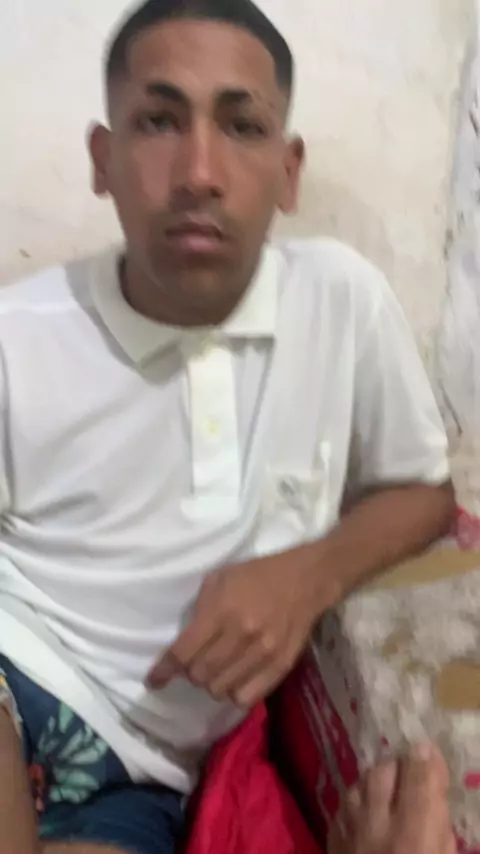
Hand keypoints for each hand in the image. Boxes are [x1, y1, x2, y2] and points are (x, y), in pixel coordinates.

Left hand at [147, 550, 320, 706]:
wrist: (305, 579)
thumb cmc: (257, 575)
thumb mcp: (220, 578)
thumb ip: (201, 608)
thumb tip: (185, 641)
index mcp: (222, 610)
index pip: (184, 652)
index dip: (164, 670)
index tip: (153, 681)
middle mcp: (242, 634)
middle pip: (200, 675)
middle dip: (191, 673)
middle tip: (196, 662)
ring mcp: (263, 653)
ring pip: (221, 690)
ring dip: (212, 683)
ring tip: (218, 669)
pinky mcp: (281, 666)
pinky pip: (246, 697)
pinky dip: (234, 692)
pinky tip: (236, 678)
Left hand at [328, 744, 456, 853]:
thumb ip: (439, 826)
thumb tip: (434, 794)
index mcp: (412, 834)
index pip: (416, 778)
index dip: (423, 757)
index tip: (426, 747)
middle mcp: (375, 826)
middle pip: (381, 772)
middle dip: (396, 765)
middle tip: (407, 770)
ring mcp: (347, 831)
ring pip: (356, 785)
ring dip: (372, 782)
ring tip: (385, 790)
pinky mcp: (330, 840)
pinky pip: (340, 808)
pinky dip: (355, 805)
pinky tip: (364, 811)